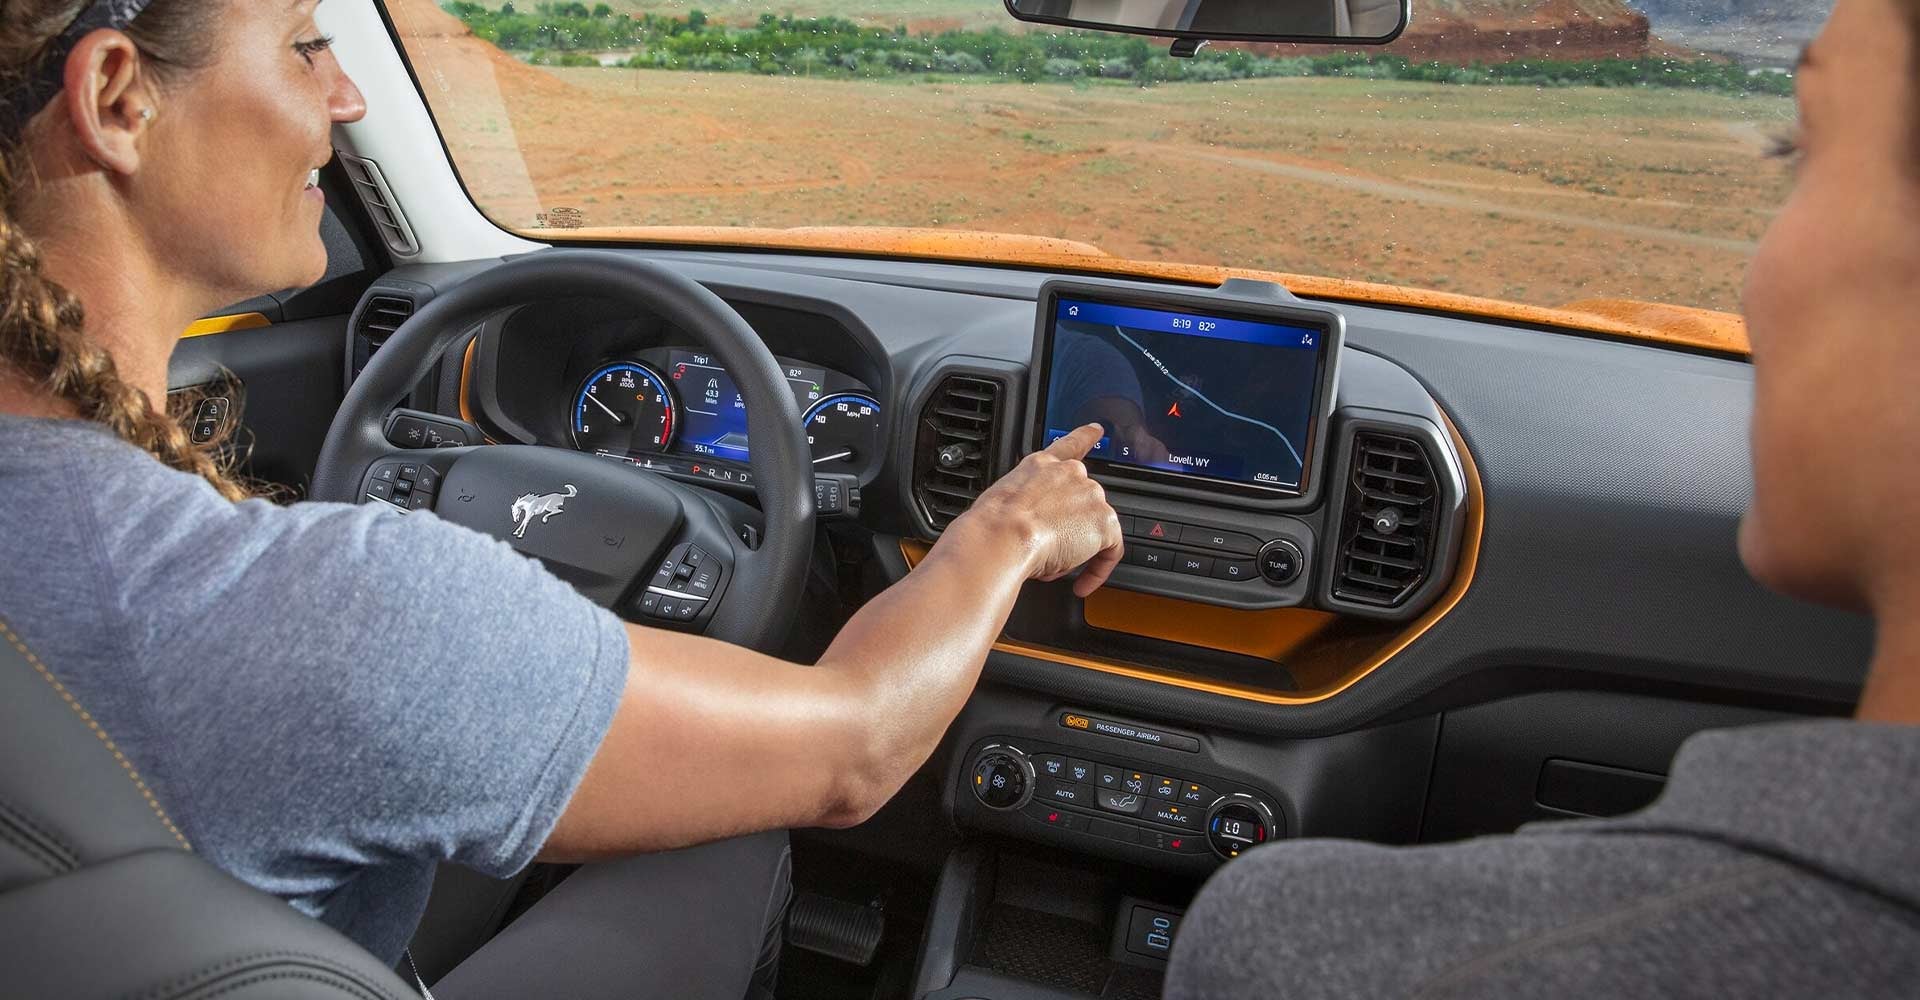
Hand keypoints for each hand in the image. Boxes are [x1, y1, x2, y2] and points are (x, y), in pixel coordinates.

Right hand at [950, 423, 1123, 597]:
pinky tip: (1083, 583)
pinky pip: (1110, 551)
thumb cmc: (992, 525)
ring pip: (1094, 527)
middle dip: (1069, 528)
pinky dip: (1098, 570)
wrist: (1002, 536)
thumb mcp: (1003, 501)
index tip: (1097, 430)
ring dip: (1076, 549)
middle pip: (1083, 501)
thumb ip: (1024, 504)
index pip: (1071, 445)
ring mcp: (1090, 496)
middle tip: (1048, 549)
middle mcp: (1071, 474)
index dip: (1086, 436)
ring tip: (1051, 564)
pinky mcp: (1104, 523)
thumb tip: (1028, 527)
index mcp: (1042, 465)